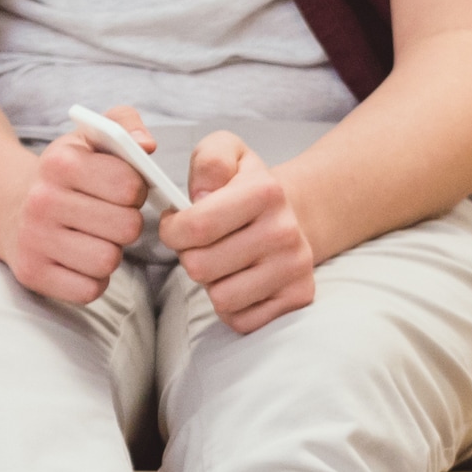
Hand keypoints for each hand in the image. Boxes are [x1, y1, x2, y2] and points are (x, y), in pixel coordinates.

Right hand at [4, 115, 150, 307]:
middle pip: (127, 227)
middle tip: (111, 218)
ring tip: (96, 238)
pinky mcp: (32, 273)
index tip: (123, 191)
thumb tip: (147, 144)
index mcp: (60, 163)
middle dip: (127, 223)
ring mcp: (33, 239)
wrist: (8, 206)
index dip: (136, 191)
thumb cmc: (67, 174)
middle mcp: (41, 201)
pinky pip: (89, 290)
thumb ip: (124, 124)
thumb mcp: (90, 138)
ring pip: (109, 261)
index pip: (130, 186)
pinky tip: (81, 260)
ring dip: (112, 253)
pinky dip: (93, 279)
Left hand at [166, 135, 316, 334]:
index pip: (194, 228)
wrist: (294, 215)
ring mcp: (295, 268)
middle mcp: (286, 231)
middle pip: (200, 267)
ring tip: (223, 263)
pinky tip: (240, 282)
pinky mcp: (299, 297)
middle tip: (204, 245)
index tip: (177, 225)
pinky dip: (233, 307)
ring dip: (212, 284)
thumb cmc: (247, 188)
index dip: (172, 231)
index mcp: (266, 192)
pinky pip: (241, 320)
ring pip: (221, 298)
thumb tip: (201, 196)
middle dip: (191, 257)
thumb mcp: (226, 152)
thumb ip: (209, 160)